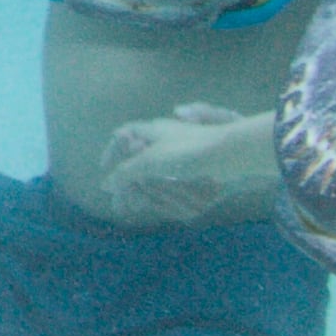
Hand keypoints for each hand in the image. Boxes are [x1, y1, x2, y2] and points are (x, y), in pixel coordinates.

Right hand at [94, 102, 258, 222]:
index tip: (104, 169)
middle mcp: (165, 137)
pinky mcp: (197, 165)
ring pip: (156, 169)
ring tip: (139, 205)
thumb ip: (124, 173)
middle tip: (124, 200)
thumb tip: (106, 185)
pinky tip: (163, 201)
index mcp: (152, 129)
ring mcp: (182, 151)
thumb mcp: (149, 162)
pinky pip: (173, 177)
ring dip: (146, 187)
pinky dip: (163, 190)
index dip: (111, 151)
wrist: (230, 155)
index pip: (123, 134)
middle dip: (129, 179)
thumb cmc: (186, 152)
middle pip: (139, 156)